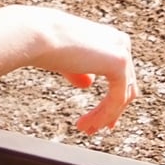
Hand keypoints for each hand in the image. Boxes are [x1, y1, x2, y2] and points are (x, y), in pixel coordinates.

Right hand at [0, 6, 136, 134]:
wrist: (38, 35)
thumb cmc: (44, 44)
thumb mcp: (66, 60)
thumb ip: (80, 71)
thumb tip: (89, 83)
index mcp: (108, 38)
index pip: (121, 75)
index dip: (112, 100)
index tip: (100, 120)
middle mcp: (119, 42)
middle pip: (126, 86)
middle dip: (111, 112)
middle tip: (93, 129)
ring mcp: (122, 51)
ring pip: (122, 95)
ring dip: (104, 117)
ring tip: (86, 129)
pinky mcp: (119, 63)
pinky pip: (117, 99)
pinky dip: (104, 115)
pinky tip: (87, 123)